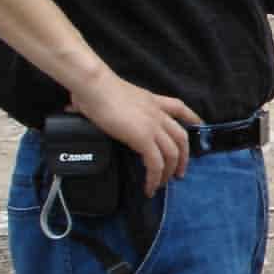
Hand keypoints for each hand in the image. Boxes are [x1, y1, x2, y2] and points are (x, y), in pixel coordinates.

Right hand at [66, 72, 202, 196]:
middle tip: (179, 173)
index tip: (199, 126)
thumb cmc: (93, 87)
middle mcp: (158, 114)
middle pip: (181, 138)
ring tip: (163, 184)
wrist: (94, 86)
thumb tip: (74, 106)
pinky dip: (155, 178)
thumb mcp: (109, 94)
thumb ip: (103, 104)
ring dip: (169, 172)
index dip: (192, 118)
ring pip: (173, 154)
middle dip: (184, 158)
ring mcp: (153, 126)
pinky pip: (156, 164)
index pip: (179, 108)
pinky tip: (150, 187)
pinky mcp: (143, 139)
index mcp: (152, 101)